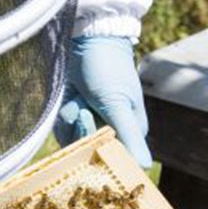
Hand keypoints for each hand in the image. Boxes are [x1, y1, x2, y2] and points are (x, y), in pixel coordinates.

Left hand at [55, 34, 152, 166]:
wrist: (87, 40)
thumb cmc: (107, 69)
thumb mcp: (117, 104)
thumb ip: (129, 136)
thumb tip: (145, 168)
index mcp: (131, 132)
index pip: (113, 161)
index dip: (98, 152)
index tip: (89, 126)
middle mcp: (113, 132)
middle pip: (88, 153)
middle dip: (80, 129)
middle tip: (85, 106)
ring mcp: (92, 125)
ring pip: (73, 142)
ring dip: (70, 118)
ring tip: (78, 97)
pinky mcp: (76, 117)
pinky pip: (64, 131)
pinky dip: (63, 116)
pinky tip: (69, 99)